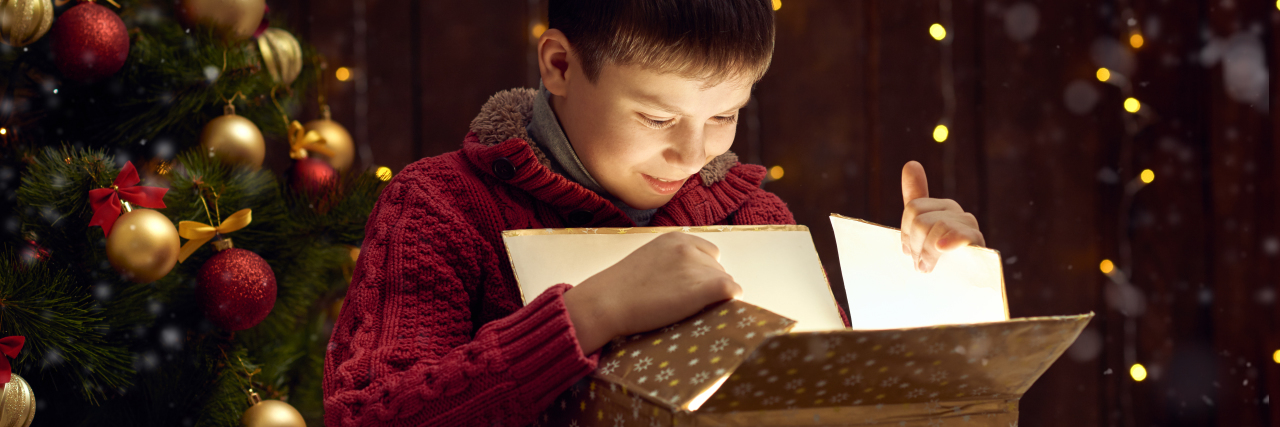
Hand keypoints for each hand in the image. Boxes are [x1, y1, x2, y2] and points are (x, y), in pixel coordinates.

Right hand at [563, 232, 741, 353]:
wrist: (607, 302)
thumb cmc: (619, 289)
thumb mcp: (647, 261)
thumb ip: (669, 263)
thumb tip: (684, 280)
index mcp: (675, 239)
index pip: (708, 253)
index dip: (701, 272)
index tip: (687, 289)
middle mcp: (690, 248)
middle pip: (717, 268)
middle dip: (706, 284)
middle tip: (684, 303)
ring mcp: (698, 266)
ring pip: (724, 281)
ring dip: (713, 296)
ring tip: (689, 310)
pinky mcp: (706, 286)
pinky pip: (733, 291)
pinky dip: (729, 301)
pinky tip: (716, 310)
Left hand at [900, 161, 984, 272]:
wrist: (960, 286)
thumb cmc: (939, 257)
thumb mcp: (922, 229)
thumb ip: (916, 197)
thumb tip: (911, 163)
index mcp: (942, 206)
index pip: (913, 207)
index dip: (905, 232)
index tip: (907, 249)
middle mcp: (957, 211)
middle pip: (919, 218)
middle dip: (914, 244)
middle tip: (918, 263)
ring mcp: (969, 226)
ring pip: (934, 226)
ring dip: (926, 253)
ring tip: (927, 267)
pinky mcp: (978, 243)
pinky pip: (959, 234)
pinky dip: (948, 240)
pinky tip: (942, 249)